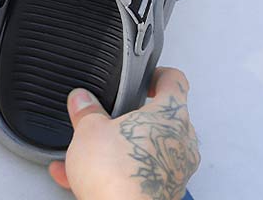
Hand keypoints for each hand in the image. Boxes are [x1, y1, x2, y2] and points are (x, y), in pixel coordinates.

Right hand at [49, 68, 199, 199]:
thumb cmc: (120, 173)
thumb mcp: (89, 129)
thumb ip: (86, 111)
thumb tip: (82, 100)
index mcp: (169, 114)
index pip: (175, 81)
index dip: (160, 75)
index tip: (148, 76)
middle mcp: (180, 142)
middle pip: (163, 118)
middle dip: (137, 117)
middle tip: (115, 114)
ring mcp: (174, 170)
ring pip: (149, 149)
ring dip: (124, 147)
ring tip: (91, 150)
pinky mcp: (163, 194)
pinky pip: (139, 175)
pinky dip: (115, 172)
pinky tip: (82, 175)